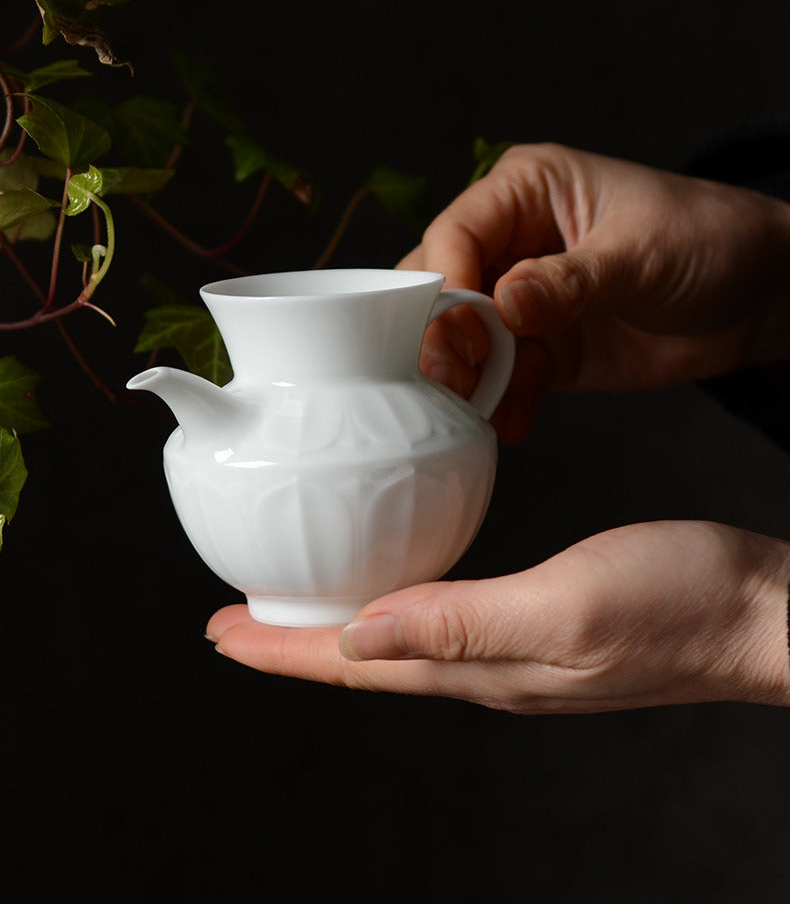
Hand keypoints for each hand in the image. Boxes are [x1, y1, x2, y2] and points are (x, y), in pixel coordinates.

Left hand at [205, 521, 789, 712]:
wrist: (763, 610)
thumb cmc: (681, 602)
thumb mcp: (567, 604)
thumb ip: (464, 622)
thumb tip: (362, 637)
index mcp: (488, 668)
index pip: (359, 667)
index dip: (284, 650)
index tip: (218, 631)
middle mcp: (494, 668)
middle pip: (369, 662)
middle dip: (297, 641)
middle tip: (237, 617)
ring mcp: (522, 651)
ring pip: (404, 645)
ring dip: (344, 628)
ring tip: (301, 603)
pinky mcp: (548, 624)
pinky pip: (448, 622)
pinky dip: (403, 607)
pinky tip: (404, 583)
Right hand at [400, 144, 789, 441]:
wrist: (761, 298)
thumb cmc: (708, 239)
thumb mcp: (641, 255)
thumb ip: (570, 282)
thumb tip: (504, 303)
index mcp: (526, 191)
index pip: (457, 232)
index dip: (446, 282)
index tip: (458, 329)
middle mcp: (513, 242)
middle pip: (440, 285)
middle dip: (439, 333)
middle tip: (450, 375)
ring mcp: (525, 300)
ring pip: (464, 340)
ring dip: (465, 377)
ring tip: (476, 410)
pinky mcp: (546, 349)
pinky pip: (506, 379)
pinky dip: (503, 403)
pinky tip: (511, 424)